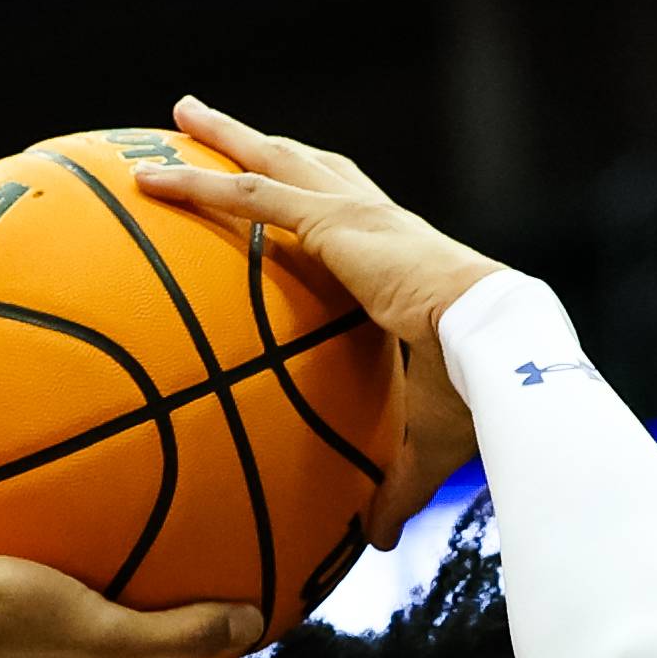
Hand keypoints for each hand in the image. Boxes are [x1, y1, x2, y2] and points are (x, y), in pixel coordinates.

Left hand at [134, 96, 510, 530]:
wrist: (501, 354)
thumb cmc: (478, 397)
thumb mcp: (421, 445)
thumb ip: (387, 486)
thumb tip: (373, 543)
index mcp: (398, 261)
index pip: (346, 219)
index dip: (313, 198)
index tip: (284, 191)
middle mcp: (376, 223)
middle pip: (307, 166)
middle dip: (259, 142)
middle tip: (210, 123)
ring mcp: (357, 216)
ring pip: (275, 161)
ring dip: (224, 138)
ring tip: (181, 114)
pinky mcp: (337, 225)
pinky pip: (252, 197)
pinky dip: (202, 184)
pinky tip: (155, 178)